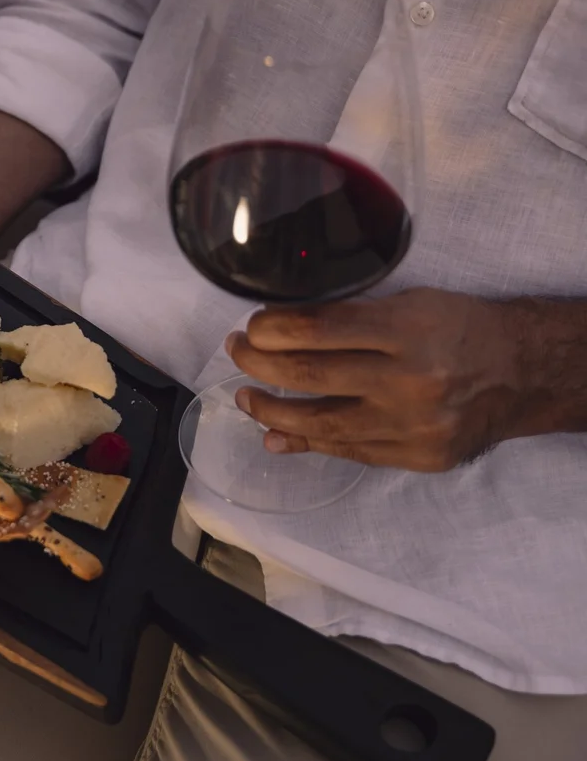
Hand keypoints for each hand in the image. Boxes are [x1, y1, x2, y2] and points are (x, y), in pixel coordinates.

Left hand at [225, 289, 524, 472]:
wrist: (523, 373)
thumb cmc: (459, 329)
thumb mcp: (409, 304)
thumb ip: (348, 319)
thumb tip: (280, 333)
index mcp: (406, 331)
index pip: (317, 329)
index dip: (271, 328)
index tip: (252, 326)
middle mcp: (408, 381)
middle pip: (307, 375)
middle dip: (258, 364)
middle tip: (237, 352)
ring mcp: (412, 425)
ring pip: (319, 423)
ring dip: (270, 411)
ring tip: (246, 397)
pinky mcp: (417, 456)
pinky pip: (348, 452)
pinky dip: (306, 443)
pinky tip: (276, 436)